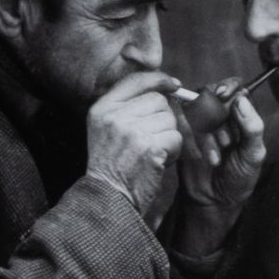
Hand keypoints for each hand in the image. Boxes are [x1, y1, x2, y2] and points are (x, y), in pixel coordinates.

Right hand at [86, 70, 182, 221]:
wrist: (108, 198)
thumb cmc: (112, 165)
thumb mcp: (107, 129)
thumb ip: (128, 107)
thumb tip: (167, 88)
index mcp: (101, 108)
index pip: (135, 80)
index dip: (158, 79)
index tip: (174, 85)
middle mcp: (114, 116)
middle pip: (158, 101)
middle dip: (163, 119)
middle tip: (152, 139)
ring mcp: (131, 130)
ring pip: (170, 119)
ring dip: (168, 136)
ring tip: (152, 153)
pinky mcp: (149, 146)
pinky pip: (176, 137)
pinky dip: (174, 151)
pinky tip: (159, 162)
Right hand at [173, 79, 265, 251]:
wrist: (214, 202)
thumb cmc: (238, 178)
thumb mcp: (253, 155)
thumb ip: (252, 127)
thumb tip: (242, 98)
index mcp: (240, 115)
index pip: (235, 87)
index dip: (228, 86)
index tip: (224, 94)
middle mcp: (219, 114)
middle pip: (211, 93)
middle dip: (218, 116)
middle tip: (225, 141)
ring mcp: (198, 123)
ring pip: (195, 109)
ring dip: (206, 134)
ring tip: (216, 158)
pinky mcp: (182, 133)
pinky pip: (180, 123)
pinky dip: (191, 140)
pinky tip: (200, 158)